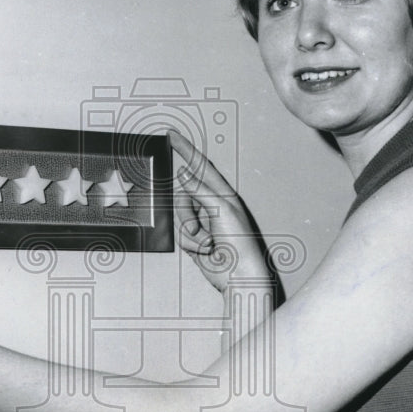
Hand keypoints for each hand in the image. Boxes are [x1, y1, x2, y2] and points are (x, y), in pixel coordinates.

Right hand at [169, 131, 272, 294]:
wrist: (238, 275)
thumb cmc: (240, 244)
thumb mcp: (221, 210)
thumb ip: (199, 189)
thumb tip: (184, 172)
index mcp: (222, 193)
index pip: (200, 165)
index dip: (185, 149)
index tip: (171, 136)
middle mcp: (211, 205)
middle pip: (182, 195)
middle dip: (187, 214)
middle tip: (200, 228)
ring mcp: (202, 222)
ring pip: (179, 216)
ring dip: (191, 232)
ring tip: (208, 242)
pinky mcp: (194, 239)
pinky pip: (180, 234)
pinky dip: (190, 244)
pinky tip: (206, 250)